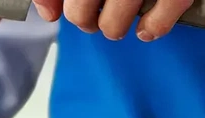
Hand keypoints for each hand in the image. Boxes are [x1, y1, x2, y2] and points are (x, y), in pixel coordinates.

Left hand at [32, 0, 196, 40]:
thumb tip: (48, 12)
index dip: (57, 3)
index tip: (60, 7)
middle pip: (80, 13)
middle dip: (86, 17)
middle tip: (94, 11)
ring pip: (112, 25)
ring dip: (114, 26)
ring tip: (119, 17)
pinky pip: (156, 22)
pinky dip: (151, 28)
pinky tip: (147, 26)